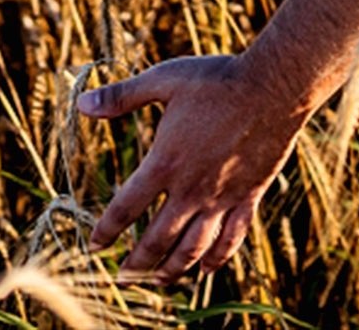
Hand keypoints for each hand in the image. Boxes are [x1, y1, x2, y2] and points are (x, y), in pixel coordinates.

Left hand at [79, 55, 304, 283]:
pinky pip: (232, 236)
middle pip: (155, 240)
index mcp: (165, 163)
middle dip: (135, 263)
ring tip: (158, 280)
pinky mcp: (250, 193)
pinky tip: (207, 267)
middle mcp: (190, 189)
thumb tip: (82, 104)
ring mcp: (222, 195)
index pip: (124, 210)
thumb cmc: (220, 78)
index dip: (105, 232)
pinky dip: (217, 257)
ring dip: (171, 269)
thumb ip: (124, 96)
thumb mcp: (167, 79)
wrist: (276, 83)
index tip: (95, 245)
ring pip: (192, 247)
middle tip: (122, 276)